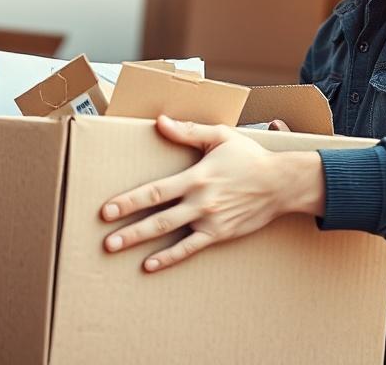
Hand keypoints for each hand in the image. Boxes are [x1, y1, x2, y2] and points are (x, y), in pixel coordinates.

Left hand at [100, 114, 323, 272]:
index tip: (107, 209)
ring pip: (169, 234)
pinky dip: (170, 258)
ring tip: (115, 249)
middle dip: (129, 229)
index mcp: (196, 176)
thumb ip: (188, 130)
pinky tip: (150, 264)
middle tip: (105, 239)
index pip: (156, 191)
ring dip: (141, 243)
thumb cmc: (249, 157)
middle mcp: (200, 201)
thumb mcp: (220, 136)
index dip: (130, 201)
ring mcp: (209, 220)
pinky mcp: (219, 233)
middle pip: (157, 217)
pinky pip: (190, 248)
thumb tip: (160, 122)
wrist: (280, 183)